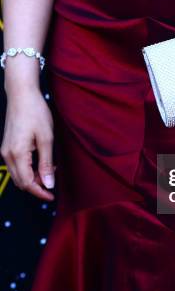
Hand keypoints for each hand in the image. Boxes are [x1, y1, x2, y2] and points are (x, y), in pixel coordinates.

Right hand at [1, 86, 55, 200]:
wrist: (21, 94)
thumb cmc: (35, 112)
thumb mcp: (46, 138)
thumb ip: (46, 163)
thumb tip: (48, 183)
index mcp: (17, 154)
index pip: (27, 183)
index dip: (40, 192)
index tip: (52, 195)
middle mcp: (7, 155)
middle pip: (21, 182)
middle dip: (36, 186)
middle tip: (53, 182)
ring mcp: (5, 150)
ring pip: (18, 175)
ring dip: (33, 178)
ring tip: (50, 170)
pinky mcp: (7, 146)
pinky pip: (16, 165)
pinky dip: (28, 169)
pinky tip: (42, 162)